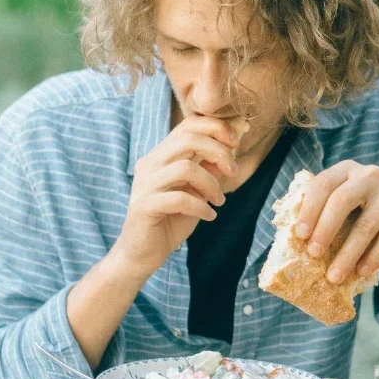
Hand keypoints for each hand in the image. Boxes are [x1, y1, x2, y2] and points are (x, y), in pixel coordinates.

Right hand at [111, 116, 241, 277]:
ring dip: (211, 184)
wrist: (142, 254)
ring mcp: (145, 184)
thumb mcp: (198, 191)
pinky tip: (209, 216)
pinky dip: (200, 207)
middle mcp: (150, 163)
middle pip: (188, 139)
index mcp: (162, 155)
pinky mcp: (144, 206)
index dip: (216, 128)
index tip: (236, 144)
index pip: (188, 125)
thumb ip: (209, 170)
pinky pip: (179, 199)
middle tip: (233, 172)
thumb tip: (230, 150)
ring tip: (219, 200)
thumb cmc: (171, 220)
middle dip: (218, 152)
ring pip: (185, 168)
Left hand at [294, 160, 378, 283]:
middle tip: (314, 255)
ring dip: (347, 254)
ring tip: (334, 277)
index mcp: (347, 169)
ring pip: (366, 225)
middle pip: (342, 200)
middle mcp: (371, 174)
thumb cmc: (368, 214)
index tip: (299, 236)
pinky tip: (361, 272)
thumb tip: (292, 239)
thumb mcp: (349, 206)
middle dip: (325, 230)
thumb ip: (326, 212)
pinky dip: (373, 257)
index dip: (309, 210)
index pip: (323, 184)